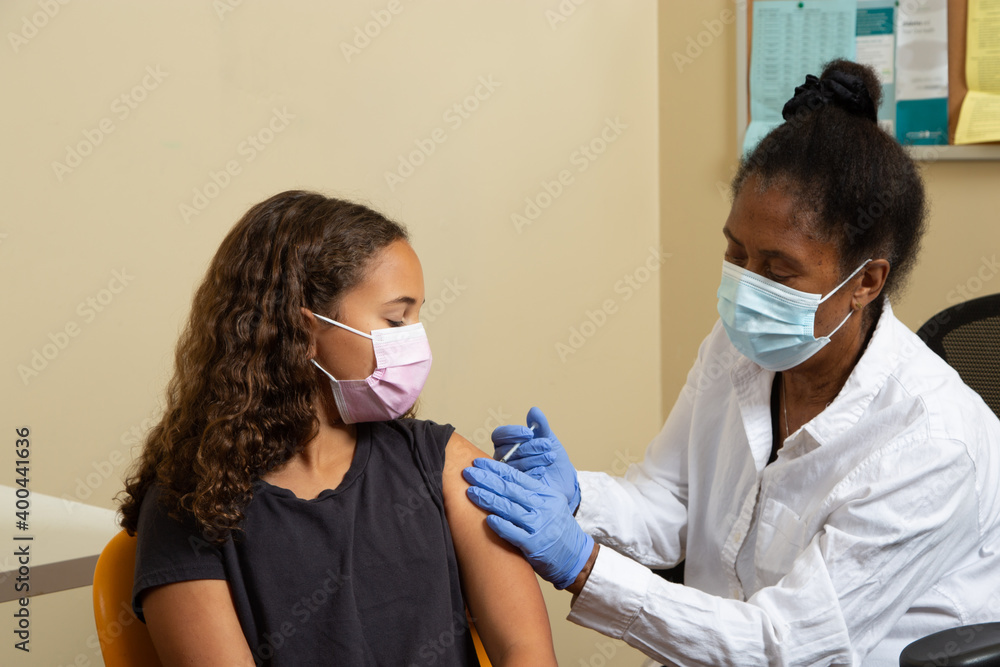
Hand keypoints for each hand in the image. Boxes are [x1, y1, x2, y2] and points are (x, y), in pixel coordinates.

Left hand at [463, 457, 593, 589]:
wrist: (575, 557)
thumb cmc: (556, 530)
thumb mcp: (549, 505)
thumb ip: (529, 494)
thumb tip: (499, 482)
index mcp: (546, 494)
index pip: (517, 477)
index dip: (496, 469)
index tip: (479, 463)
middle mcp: (543, 507)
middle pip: (510, 489)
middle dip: (486, 479)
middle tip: (467, 472)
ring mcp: (539, 525)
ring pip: (509, 508)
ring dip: (488, 499)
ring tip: (471, 492)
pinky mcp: (534, 545)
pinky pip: (514, 533)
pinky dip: (501, 525)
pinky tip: (488, 519)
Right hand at [491, 407, 580, 511]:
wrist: (563, 478)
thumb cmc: (551, 455)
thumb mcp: (548, 438)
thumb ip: (540, 425)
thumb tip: (534, 410)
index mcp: (506, 443)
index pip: (499, 435)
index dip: (512, 433)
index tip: (530, 433)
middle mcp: (503, 458)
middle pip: (506, 451)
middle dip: (528, 446)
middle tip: (547, 445)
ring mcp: (508, 474)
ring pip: (514, 465)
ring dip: (534, 458)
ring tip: (550, 456)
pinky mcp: (516, 488)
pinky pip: (519, 479)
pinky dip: (533, 472)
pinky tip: (543, 469)